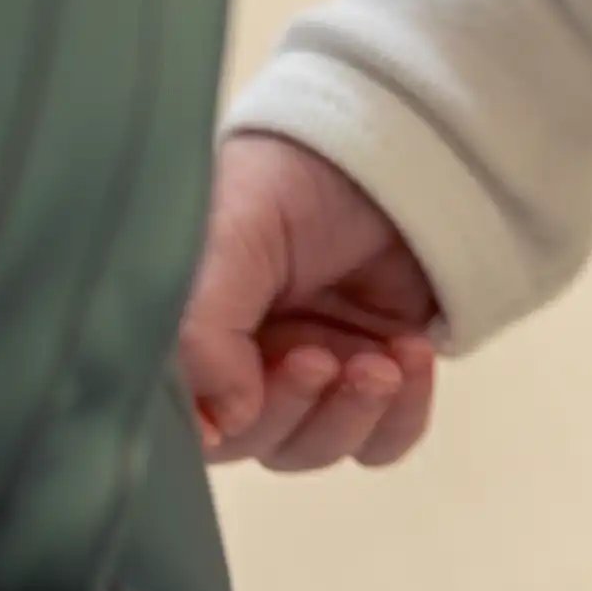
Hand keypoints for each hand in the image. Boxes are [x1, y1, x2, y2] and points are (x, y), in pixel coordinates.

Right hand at [178, 130, 449, 468]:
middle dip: (291, 410)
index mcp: (186, 343)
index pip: (182, 425)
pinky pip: (384, 438)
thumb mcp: (223, 242)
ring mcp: (310, 373)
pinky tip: (409, 357)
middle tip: (319, 357)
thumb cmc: (280, 183)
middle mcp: (240, 369)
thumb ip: (203, 335)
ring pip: (318, 448)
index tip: (237, 414)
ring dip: (350, 417)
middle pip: (255, 444)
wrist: (380, 142)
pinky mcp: (376, 372)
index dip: (210, 433)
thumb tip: (223, 426)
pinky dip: (399, 415)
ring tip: (380, 361)